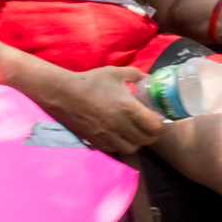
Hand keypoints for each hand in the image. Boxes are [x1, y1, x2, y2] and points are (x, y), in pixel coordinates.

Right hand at [31, 66, 163, 154]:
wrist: (62, 93)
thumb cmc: (89, 81)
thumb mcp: (114, 72)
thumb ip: (135, 75)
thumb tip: (150, 79)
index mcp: (127, 107)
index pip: (155, 126)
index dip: (159, 124)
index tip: (156, 117)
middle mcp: (120, 125)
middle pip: (147, 140)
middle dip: (151, 133)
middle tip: (147, 126)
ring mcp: (108, 135)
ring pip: (133, 148)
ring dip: (136, 141)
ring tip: (133, 132)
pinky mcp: (97, 141)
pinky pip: (116, 149)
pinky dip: (120, 144)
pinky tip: (117, 135)